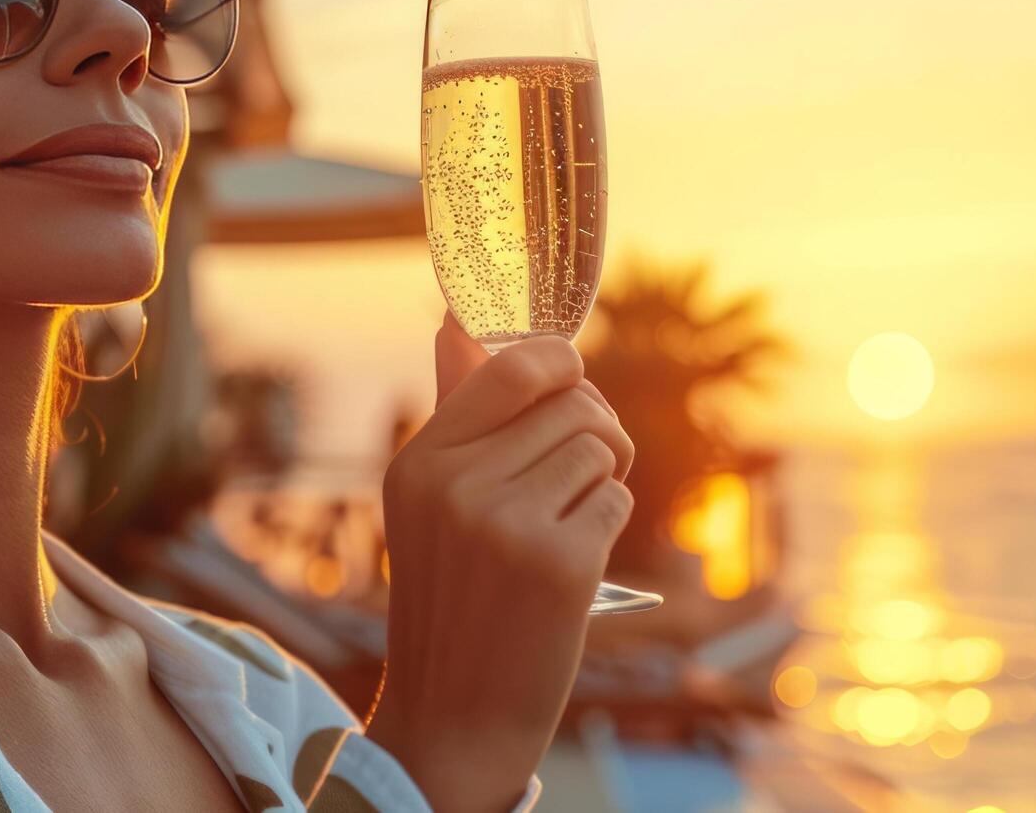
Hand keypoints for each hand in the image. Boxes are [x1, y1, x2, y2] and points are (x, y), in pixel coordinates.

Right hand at [366, 316, 635, 810]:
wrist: (456, 715)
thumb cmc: (454, 601)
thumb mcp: (429, 506)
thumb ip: (451, 412)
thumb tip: (454, 320)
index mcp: (419, 464)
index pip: (510, 367)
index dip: (562, 365)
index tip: (573, 385)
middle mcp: (455, 486)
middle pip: (571, 403)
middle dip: (596, 428)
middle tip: (586, 470)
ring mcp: (505, 525)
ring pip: (598, 445)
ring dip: (607, 474)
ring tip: (579, 514)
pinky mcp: (559, 564)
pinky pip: (616, 498)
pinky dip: (610, 523)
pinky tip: (578, 560)